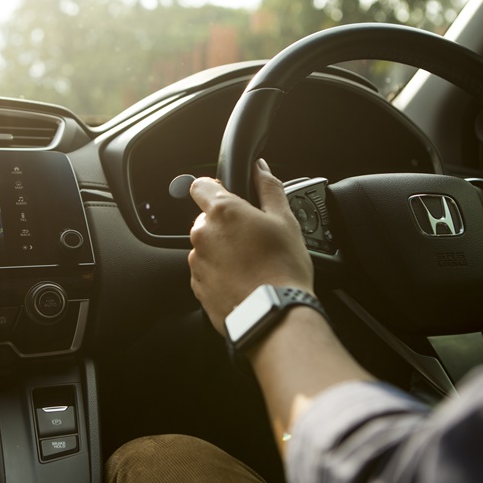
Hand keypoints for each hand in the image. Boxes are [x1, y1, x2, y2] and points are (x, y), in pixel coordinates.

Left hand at [188, 159, 313, 335]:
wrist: (274, 315)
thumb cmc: (282, 269)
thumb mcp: (285, 220)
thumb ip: (268, 187)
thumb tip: (259, 167)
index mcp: (222, 212)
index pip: (201, 185)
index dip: (216, 188)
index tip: (232, 198)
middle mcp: (202, 235)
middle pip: (207, 219)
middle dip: (226, 225)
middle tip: (254, 239)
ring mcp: (198, 263)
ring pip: (207, 247)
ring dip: (223, 251)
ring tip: (253, 264)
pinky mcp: (198, 288)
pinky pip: (207, 272)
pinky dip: (221, 274)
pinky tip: (245, 281)